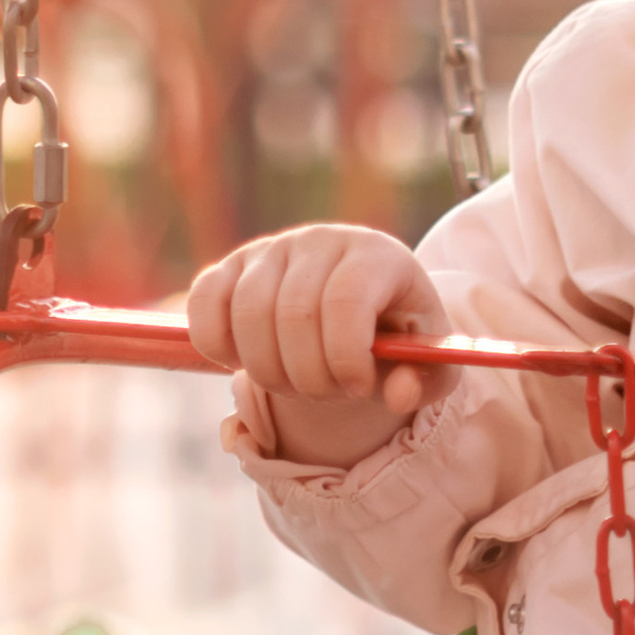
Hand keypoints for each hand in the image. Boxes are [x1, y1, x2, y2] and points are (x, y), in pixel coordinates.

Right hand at [187, 224, 449, 465]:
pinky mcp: (231, 266)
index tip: (357, 387)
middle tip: (329, 394)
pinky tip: (247, 363)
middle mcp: (321, 241)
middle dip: (309, 377)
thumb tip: (398, 393)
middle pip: (294, 316)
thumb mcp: (429, 362)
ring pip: (248, 315)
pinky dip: (218, 346)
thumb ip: (426, 381)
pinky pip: (206, 304)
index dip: (345, 358)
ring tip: (297, 383)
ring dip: (268, 371)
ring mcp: (271, 249)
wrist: (358, 308)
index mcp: (376, 255)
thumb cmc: (396, 334)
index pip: (345, 301)